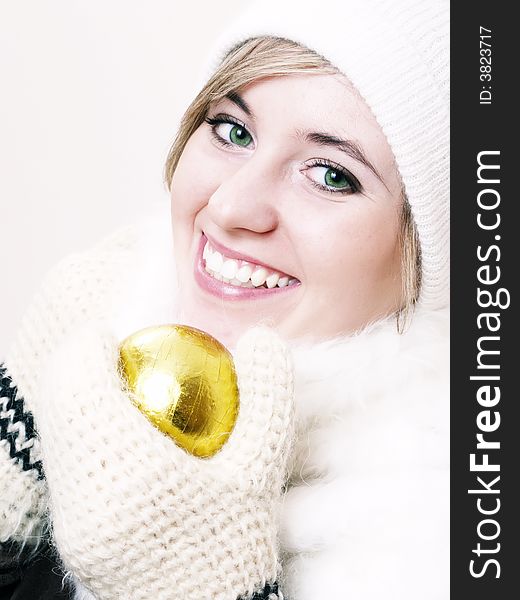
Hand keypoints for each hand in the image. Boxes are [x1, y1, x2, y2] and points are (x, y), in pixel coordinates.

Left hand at [33, 324, 293, 599]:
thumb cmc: (236, 543)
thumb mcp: (261, 468)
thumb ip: (268, 396)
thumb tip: (261, 338)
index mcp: (129, 475)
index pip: (78, 386)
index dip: (86, 346)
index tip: (112, 334)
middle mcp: (85, 499)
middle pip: (58, 406)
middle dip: (79, 367)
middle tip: (116, 356)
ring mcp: (71, 520)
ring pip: (55, 434)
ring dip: (78, 398)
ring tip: (117, 389)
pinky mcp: (70, 534)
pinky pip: (63, 462)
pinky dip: (80, 431)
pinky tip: (116, 433)